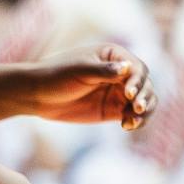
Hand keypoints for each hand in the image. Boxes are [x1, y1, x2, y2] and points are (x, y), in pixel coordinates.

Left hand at [17, 44, 155, 129]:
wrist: (37, 96)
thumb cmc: (56, 76)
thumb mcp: (80, 71)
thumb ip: (105, 70)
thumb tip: (128, 67)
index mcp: (113, 57)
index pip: (137, 68)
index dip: (138, 81)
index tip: (129, 94)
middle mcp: (121, 74)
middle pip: (146, 85)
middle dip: (144, 98)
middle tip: (135, 109)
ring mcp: (119, 92)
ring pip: (146, 101)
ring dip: (145, 112)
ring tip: (132, 121)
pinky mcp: (116, 109)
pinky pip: (135, 116)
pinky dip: (137, 122)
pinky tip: (127, 126)